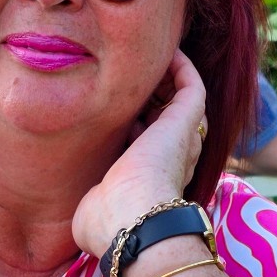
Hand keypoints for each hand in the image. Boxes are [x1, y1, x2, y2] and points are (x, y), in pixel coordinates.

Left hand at [71, 47, 207, 258]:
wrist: (133, 220)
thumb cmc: (108, 225)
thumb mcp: (93, 210)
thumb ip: (91, 203)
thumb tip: (84, 211)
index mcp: (151, 181)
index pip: (147, 147)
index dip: (134, 128)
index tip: (114, 118)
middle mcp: (172, 160)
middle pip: (167, 120)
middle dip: (151, 100)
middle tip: (130, 84)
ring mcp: (181, 140)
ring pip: (181, 101)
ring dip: (166, 81)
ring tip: (147, 61)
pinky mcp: (187, 122)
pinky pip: (192, 86)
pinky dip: (182, 67)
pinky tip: (168, 51)